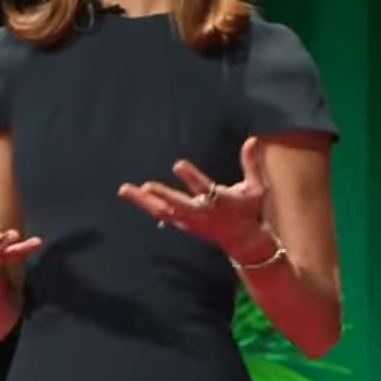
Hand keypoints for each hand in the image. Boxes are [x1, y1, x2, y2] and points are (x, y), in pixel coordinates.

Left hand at [117, 136, 272, 256]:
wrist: (242, 240)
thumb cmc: (248, 209)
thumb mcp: (256, 188)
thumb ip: (251, 164)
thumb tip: (251, 139)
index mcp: (220, 201)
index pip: (204, 188)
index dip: (191, 177)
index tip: (178, 164)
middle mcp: (201, 212)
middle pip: (178, 204)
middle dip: (163, 195)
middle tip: (146, 186)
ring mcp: (189, 220)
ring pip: (163, 211)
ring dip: (143, 201)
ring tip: (124, 189)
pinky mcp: (182, 224)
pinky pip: (161, 214)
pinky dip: (146, 205)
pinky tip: (131, 195)